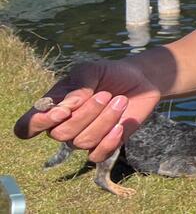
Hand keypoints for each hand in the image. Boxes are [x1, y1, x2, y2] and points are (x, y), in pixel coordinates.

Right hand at [13, 59, 161, 162]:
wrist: (138, 80)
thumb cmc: (108, 74)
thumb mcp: (91, 71)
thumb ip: (77, 86)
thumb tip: (66, 107)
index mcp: (52, 107)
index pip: (26, 127)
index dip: (38, 124)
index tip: (62, 110)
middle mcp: (63, 126)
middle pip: (60, 134)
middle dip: (86, 114)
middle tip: (105, 94)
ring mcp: (82, 137)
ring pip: (82, 142)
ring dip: (103, 120)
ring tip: (120, 101)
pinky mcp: (103, 145)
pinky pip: (96, 155)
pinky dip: (109, 141)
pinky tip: (121, 124)